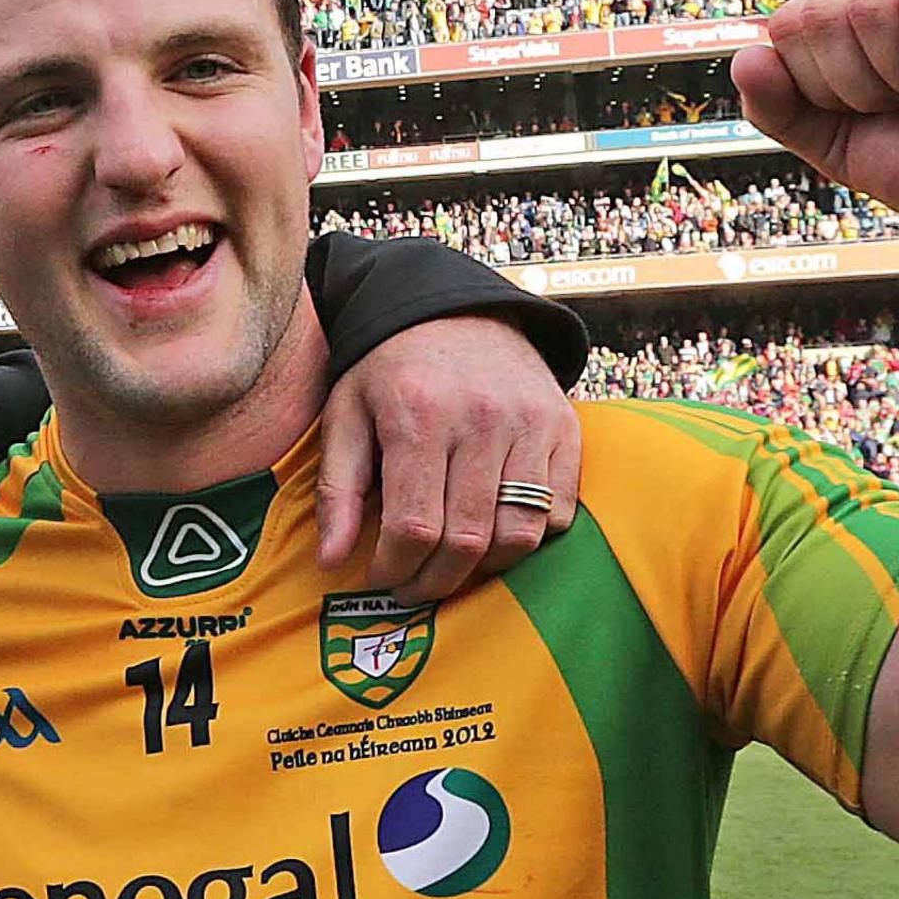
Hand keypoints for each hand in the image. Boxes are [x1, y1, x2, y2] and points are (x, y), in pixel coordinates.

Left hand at [319, 314, 583, 603]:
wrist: (455, 310)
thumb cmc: (391, 369)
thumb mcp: (346, 413)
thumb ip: (339, 488)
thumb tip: (332, 561)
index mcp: (419, 415)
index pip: (413, 525)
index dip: (395, 568)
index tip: (380, 578)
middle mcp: (481, 419)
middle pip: (466, 540)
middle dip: (435, 582)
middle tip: (413, 588)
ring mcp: (531, 424)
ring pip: (518, 534)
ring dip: (484, 568)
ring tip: (452, 567)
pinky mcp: (565, 429)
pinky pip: (557, 512)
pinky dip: (529, 537)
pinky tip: (492, 532)